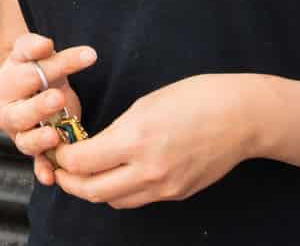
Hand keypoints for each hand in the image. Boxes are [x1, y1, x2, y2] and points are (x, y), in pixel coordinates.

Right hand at [0, 33, 96, 186]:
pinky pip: (37, 163)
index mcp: (0, 85)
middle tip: (58, 98)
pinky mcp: (34, 151)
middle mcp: (5, 112)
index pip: (26, 75)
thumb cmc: (31, 67)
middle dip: (38, 107)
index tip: (88, 55)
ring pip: (26, 141)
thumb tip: (45, 45)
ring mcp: (19, 134)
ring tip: (54, 136)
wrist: (28, 87)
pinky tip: (50, 178)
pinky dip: (42, 171)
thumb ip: (34, 47)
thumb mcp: (30, 53)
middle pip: (19, 113)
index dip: (55, 65)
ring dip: (39, 140)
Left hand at [52, 73, 259, 208]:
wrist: (241, 117)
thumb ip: (117, 131)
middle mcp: (148, 170)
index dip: (62, 157)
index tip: (57, 147)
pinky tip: (120, 173)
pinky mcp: (178, 194)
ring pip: (114, 201)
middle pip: (92, 192)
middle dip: (69, 182)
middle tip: (62, 168)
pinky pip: (139, 199)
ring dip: (95, 190)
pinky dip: (122, 191)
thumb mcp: (145, 105)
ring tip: (88, 172)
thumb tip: (94, 147)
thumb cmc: (194, 98)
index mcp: (135, 140)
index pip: (81, 162)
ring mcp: (165, 187)